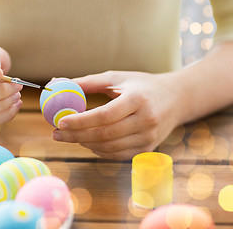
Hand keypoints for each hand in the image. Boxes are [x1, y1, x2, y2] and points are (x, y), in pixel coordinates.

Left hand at [52, 71, 183, 159]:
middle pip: (104, 134)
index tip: (59, 121)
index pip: (104, 115)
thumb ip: (88, 82)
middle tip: (56, 133)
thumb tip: (57, 84)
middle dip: (76, 136)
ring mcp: (148, 138)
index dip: (80, 121)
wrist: (176, 99)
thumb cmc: (142, 85)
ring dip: (85, 144)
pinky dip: (98, 151)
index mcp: (138, 99)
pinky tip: (87, 142)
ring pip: (109, 147)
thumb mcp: (117, 78)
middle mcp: (146, 120)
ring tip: (69, 136)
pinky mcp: (147, 149)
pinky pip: (117, 155)